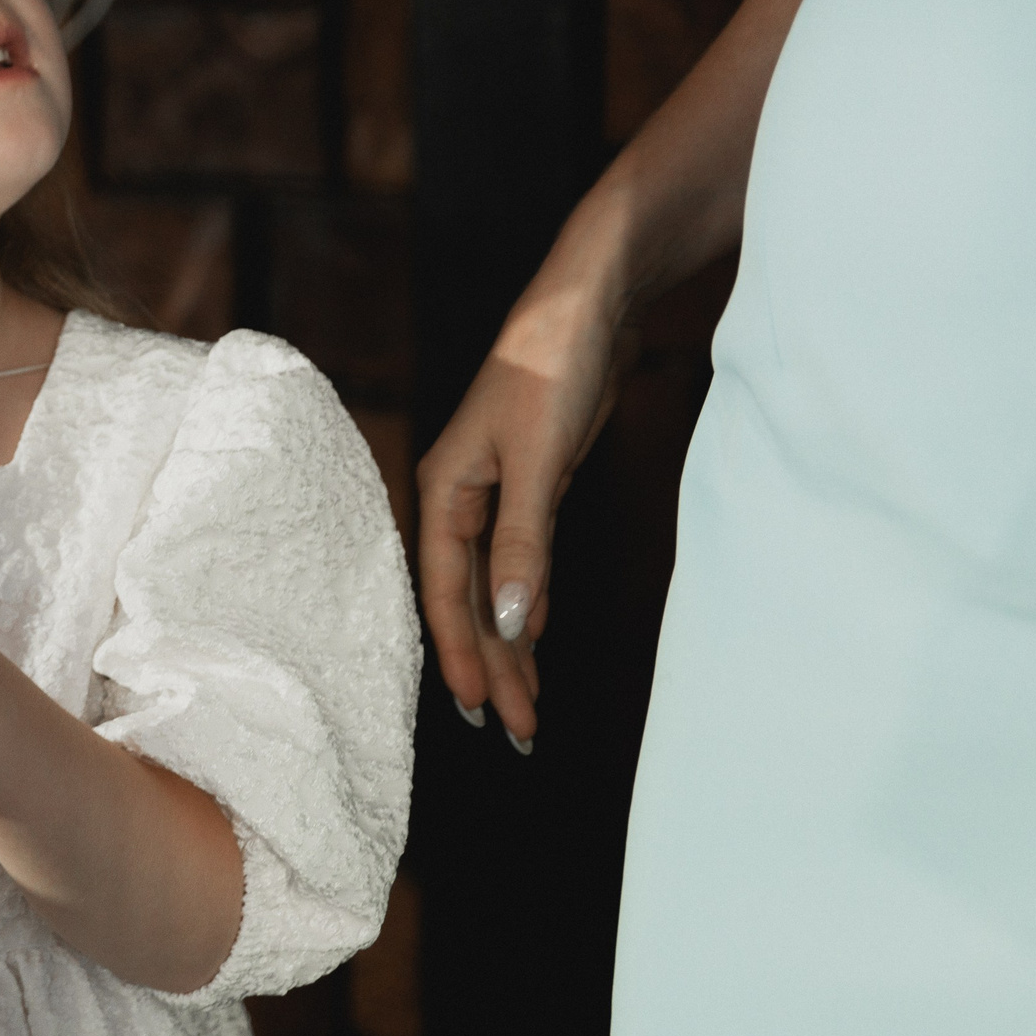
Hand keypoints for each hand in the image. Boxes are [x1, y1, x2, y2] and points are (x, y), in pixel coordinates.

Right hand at [415, 279, 625, 747]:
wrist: (590, 302)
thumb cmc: (553, 366)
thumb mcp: (536, 460)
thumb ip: (523, 543)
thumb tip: (506, 623)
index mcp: (445, 489)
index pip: (446, 591)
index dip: (461, 653)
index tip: (482, 710)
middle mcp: (462, 497)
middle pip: (470, 599)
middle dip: (492, 666)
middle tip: (516, 733)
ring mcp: (497, 492)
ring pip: (497, 586)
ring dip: (510, 644)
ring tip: (526, 704)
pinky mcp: (533, 484)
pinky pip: (523, 563)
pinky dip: (528, 603)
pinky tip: (535, 636)